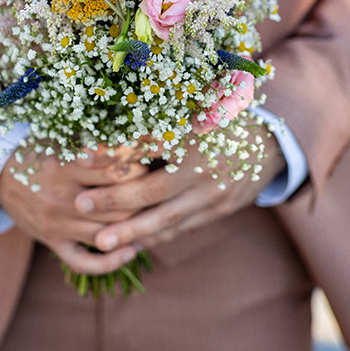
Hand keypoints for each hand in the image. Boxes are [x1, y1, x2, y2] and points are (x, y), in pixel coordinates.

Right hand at [0, 146, 147, 273]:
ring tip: (153, 220)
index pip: (112, 170)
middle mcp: (61, 197)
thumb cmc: (38, 150)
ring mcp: (57, 223)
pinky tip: (130, 251)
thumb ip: (93, 141)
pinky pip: (82, 263)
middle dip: (141, 200)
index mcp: (65, 165)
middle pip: (114, 206)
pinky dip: (109, 263)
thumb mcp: (62, 138)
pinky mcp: (52, 242)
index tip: (152, 164)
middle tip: (158, 193)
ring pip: (104, 234)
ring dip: (133, 230)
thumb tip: (136, 136)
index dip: (138, 168)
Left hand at [74, 129, 285, 251]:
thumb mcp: (196, 106)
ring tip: (100, 242)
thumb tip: (112, 119)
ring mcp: (213, 193)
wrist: (269, 144)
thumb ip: (161, 113)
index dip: (111, 153)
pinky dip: (156, 237)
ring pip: (166, 218)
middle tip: (80, 205)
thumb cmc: (221, 118)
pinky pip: (182, 228)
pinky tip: (131, 244)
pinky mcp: (219, 212)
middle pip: (152, 189)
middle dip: (114, 200)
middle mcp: (203, 166)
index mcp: (192, 134)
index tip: (80, 158)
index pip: (145, 146)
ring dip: (131, 231)